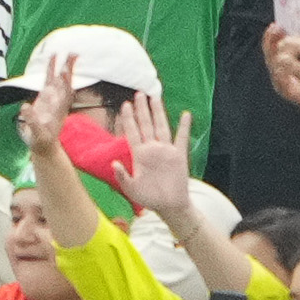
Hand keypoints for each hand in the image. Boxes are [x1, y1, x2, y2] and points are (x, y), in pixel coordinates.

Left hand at [117, 85, 195, 221]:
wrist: (169, 206)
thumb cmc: (149, 199)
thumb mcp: (131, 189)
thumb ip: (122, 176)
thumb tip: (114, 163)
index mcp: (139, 155)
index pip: (132, 132)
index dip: (128, 119)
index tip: (125, 105)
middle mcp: (152, 149)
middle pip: (146, 124)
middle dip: (142, 109)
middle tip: (139, 93)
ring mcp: (165, 151)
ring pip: (161, 126)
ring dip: (158, 112)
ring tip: (155, 97)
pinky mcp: (178, 156)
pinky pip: (182, 138)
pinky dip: (184, 127)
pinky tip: (185, 114)